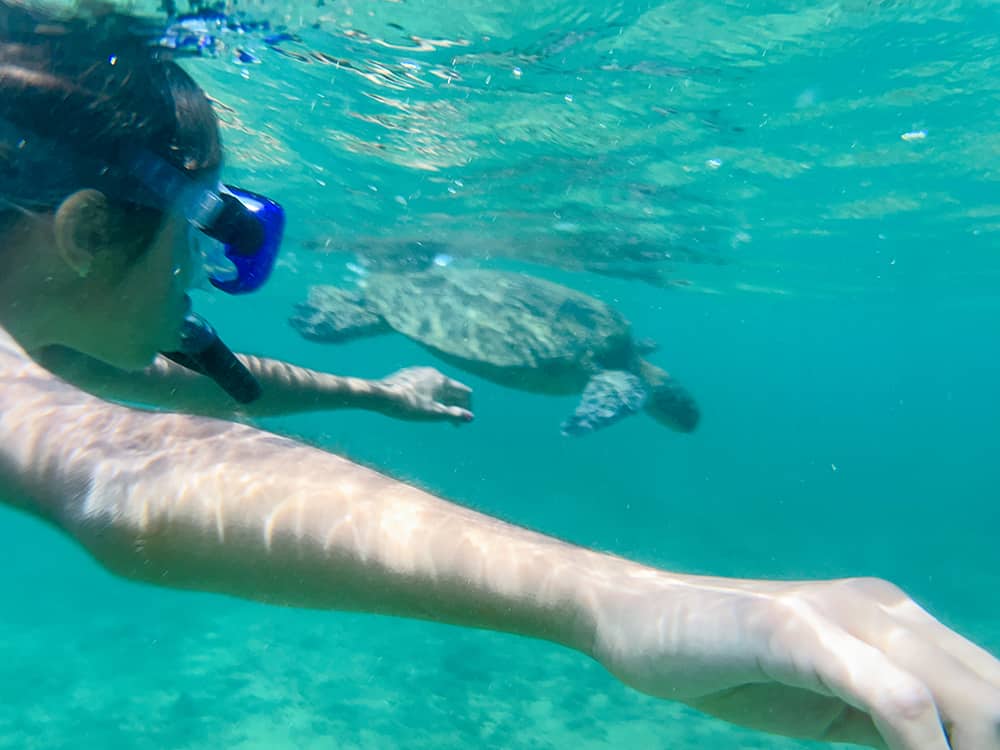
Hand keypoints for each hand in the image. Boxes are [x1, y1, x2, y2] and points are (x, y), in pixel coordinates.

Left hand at [378, 367, 473, 423]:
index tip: (463, 420)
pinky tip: (421, 404)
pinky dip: (429, 395)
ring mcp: (420, 372)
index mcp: (442, 381)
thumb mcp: (433, 413)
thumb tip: (471, 417)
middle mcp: (434, 372)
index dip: (467, 406)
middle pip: (451, 389)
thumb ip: (453, 414)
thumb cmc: (408, 406)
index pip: (464, 392)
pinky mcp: (408, 374)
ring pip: (437, 387)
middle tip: (453, 423)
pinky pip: (425, 385)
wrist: (381, 396)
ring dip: (442, 400)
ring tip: (437, 414)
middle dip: (455, 405)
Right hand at [594, 575, 999, 748]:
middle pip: (992, 693)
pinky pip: (896, 700)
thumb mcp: (821, 696)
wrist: (636, 616)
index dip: (991, 742)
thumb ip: (881, 715)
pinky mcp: (796, 631)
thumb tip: (940, 746)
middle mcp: (880, 607)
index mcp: (892, 620)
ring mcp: (838, 614)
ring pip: (966, 697)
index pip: (989, 688)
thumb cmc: (724, 660)